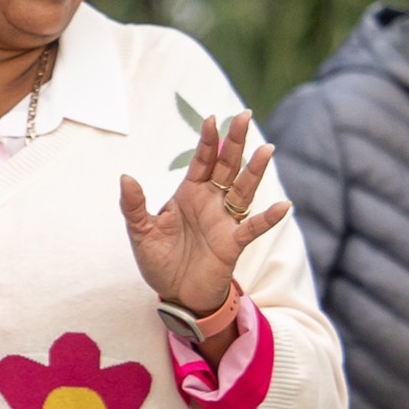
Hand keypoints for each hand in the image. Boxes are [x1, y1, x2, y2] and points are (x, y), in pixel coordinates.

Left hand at [121, 111, 289, 316]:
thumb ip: (134, 205)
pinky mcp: (233, 243)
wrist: (176, 293)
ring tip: (267, 150)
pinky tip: (283, 205)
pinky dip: (267, 217)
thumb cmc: (160, 260)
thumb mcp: (140, 232)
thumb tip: (126, 177)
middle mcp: (210, 202)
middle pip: (227, 167)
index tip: (212, 118)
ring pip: (243, 190)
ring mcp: (224, 221)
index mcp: (188, 194)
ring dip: (255, 171)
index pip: (201, 161)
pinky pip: (252, 227)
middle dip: (235, 142)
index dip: (207, 141)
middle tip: (244, 116)